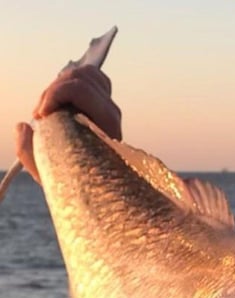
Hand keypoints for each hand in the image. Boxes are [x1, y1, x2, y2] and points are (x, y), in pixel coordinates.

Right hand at [15, 65, 121, 182]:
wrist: (98, 187)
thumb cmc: (74, 182)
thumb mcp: (48, 173)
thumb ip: (29, 151)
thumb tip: (23, 126)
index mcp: (106, 128)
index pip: (81, 90)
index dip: (54, 95)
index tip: (40, 115)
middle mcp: (112, 115)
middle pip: (81, 78)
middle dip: (53, 91)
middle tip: (41, 113)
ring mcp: (111, 108)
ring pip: (87, 73)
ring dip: (60, 85)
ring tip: (48, 107)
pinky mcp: (106, 103)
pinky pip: (92, 78)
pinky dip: (71, 81)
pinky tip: (58, 99)